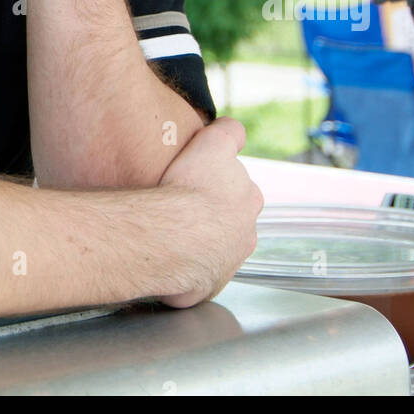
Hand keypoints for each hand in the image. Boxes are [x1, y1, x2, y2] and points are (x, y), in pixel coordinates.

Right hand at [154, 118, 263, 308]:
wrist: (171, 235)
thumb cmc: (190, 187)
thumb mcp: (214, 142)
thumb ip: (229, 132)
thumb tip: (232, 129)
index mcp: (249, 199)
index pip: (240, 187)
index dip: (218, 182)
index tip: (199, 181)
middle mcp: (245, 233)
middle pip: (229, 220)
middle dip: (210, 214)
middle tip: (180, 205)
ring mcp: (227, 262)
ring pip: (214, 247)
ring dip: (197, 241)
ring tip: (168, 231)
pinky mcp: (207, 285)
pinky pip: (194, 274)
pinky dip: (183, 268)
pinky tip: (164, 255)